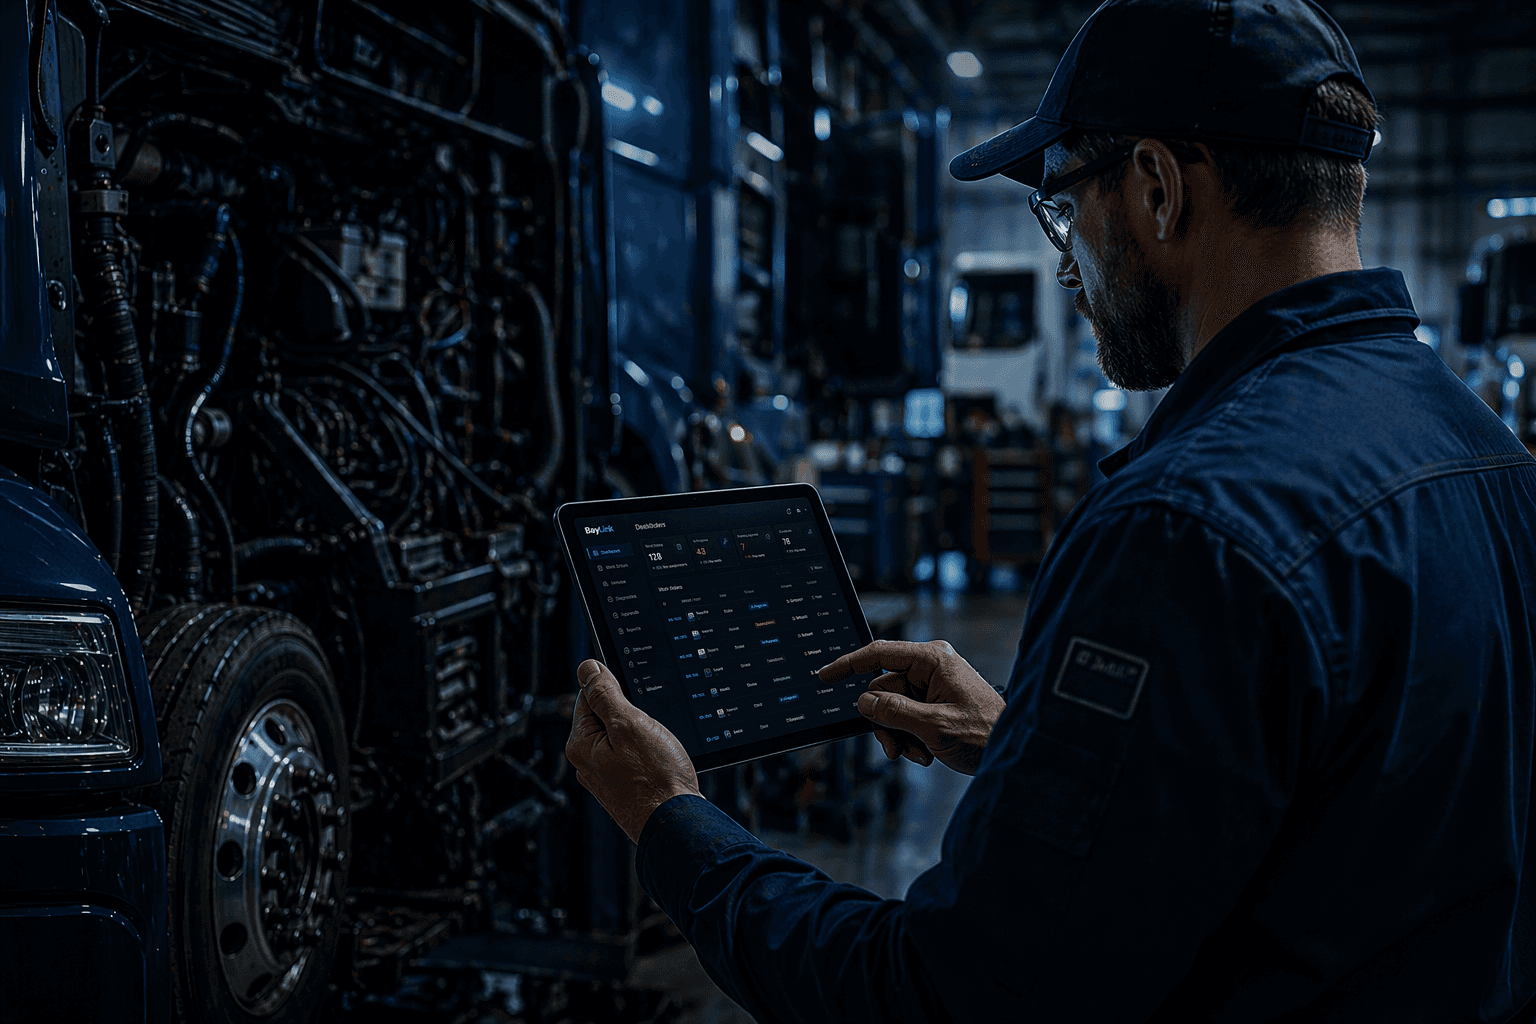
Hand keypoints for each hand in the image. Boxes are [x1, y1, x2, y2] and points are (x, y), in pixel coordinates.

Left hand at [564, 659, 700, 843]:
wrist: (676, 823)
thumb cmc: (655, 779)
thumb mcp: (629, 724)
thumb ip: (605, 694)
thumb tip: (587, 668)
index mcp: (580, 744)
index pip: (587, 697)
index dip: (612, 689)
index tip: (632, 693)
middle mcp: (587, 763)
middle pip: (605, 717)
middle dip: (629, 714)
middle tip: (649, 725)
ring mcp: (606, 777)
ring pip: (622, 738)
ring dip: (640, 734)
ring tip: (657, 747)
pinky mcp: (624, 788)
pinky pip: (632, 757)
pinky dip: (647, 753)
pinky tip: (660, 761)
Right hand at [818, 640, 1004, 775]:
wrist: (1014, 753)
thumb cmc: (987, 734)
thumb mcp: (934, 727)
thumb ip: (894, 712)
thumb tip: (863, 702)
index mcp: (933, 660)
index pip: (879, 654)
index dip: (848, 665)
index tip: (824, 676)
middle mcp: (932, 667)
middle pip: (883, 689)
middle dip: (886, 723)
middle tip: (895, 749)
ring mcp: (934, 685)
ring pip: (893, 708)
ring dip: (899, 735)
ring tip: (918, 754)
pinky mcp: (937, 703)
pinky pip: (908, 717)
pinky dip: (910, 737)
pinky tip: (926, 753)